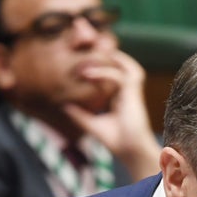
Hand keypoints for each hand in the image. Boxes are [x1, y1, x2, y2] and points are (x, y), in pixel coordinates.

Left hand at [63, 50, 160, 179]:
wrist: (131, 153)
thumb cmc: (117, 141)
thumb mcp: (92, 125)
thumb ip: (79, 114)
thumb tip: (63, 106)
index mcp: (120, 94)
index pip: (111, 70)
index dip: (97, 62)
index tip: (79, 59)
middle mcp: (127, 89)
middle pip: (119, 61)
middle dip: (104, 51)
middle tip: (84, 43)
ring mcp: (132, 91)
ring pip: (123, 63)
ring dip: (107, 57)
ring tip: (88, 56)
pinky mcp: (134, 94)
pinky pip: (118, 75)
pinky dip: (103, 73)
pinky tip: (88, 74)